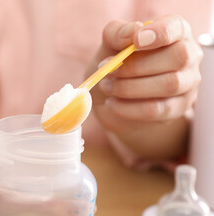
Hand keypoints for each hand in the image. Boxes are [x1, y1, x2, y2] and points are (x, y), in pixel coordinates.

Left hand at [90, 15, 201, 158]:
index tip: (136, 41)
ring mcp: (187, 84)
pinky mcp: (178, 108)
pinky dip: (129, 107)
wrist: (111, 99)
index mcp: (174, 31)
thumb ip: (116, 33)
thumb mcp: (109, 45)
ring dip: (129, 87)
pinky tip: (112, 103)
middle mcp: (188, 55)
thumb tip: (131, 33)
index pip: (177, 27)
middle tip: (108, 71)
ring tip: (106, 86)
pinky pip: (157, 110)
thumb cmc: (116, 64)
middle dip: (136, 66)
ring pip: (169, 85)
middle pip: (178, 57)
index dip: (160, 32)